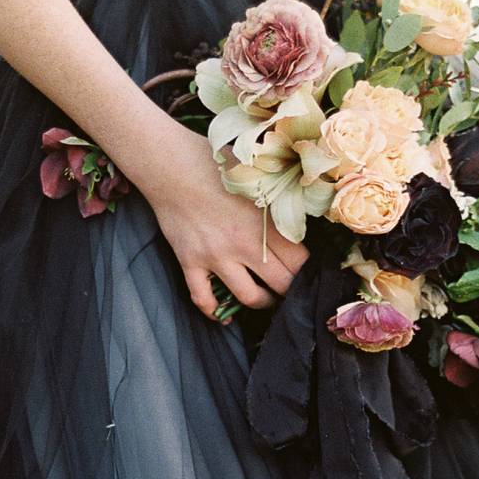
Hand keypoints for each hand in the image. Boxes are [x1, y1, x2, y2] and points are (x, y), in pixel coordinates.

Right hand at [138, 124, 308, 320]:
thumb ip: (277, 200)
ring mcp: (217, 257)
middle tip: (289, 288)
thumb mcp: (257, 176)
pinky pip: (204, 298)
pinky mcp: (191, 263)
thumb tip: (299, 209)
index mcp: (265, 223)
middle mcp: (245, 245)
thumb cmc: (215, 164)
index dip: (307, 270)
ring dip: (261, 302)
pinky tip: (223, 314)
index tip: (306, 271)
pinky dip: (214, 310)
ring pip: (249, 297)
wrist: (171, 166)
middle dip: (289, 290)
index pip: (300, 261)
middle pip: (281, 284)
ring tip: (264, 298)